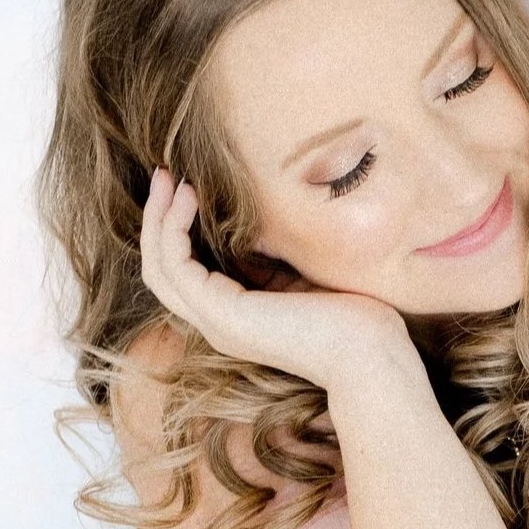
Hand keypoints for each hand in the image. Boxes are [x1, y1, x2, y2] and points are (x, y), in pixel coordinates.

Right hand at [141, 168, 406, 390]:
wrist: (370, 353)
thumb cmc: (353, 320)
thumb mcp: (300, 279)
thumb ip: (270, 262)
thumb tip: (256, 230)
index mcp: (237, 319)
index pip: (186, 275)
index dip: (178, 230)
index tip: (188, 187)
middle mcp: (218, 325)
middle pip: (161, 271)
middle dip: (157, 218)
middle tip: (164, 174)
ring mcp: (217, 322)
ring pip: (160, 268)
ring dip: (158, 218)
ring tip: (168, 178)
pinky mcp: (223, 314)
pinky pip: (175, 266)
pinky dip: (174, 229)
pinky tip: (191, 198)